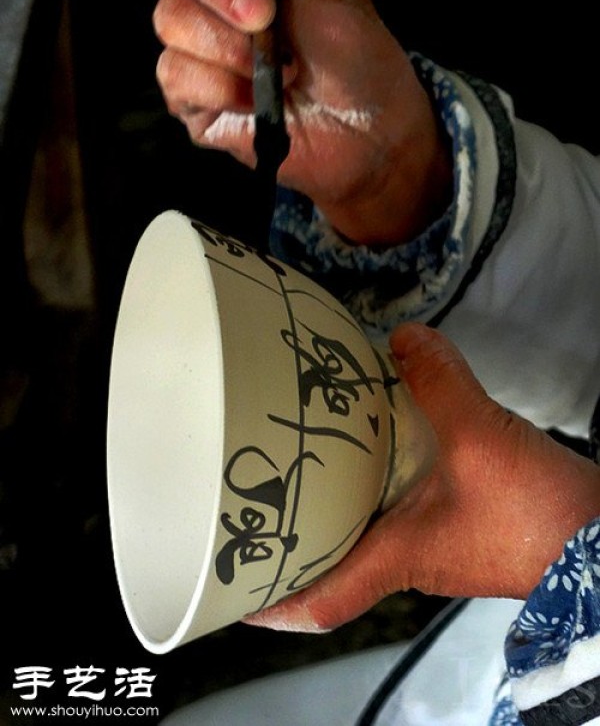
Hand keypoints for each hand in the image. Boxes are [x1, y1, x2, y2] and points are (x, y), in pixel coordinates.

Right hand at [153, 0, 451, 244]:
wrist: (368, 132)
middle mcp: (213, 2)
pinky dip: (222, 86)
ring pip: (171, 18)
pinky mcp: (194, 104)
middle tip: (266, 17)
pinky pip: (177, 76)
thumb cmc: (354, 62)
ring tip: (280, 71)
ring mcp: (198, 52)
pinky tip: (258, 100)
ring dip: (230, 45)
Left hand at [243, 323, 599, 632]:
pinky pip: (401, 504)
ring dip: (337, 500)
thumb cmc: (540, 515)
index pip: (321, 599)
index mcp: (399, 557)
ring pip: (367, 528)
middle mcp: (408, 558)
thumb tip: (403, 338)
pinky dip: (381, 478)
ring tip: (305, 456)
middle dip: (296, 534)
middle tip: (260, 495)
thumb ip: (439, 383)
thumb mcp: (480, 437)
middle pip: (334, 560)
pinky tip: (378, 440)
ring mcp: (434, 543)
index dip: (273, 599)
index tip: (235, 584)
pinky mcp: (458, 523)